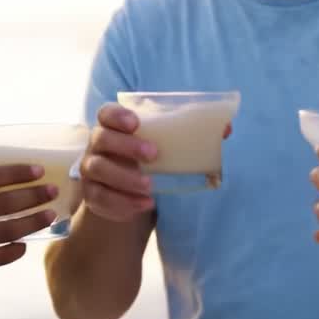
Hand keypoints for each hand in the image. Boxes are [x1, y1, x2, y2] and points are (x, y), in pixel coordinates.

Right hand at [0, 165, 57, 302]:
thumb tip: (14, 183)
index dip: (16, 172)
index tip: (40, 170)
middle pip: (1, 203)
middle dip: (32, 195)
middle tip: (54, 190)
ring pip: (6, 229)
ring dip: (32, 221)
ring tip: (51, 215)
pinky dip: (15, 250)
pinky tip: (25, 245)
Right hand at [79, 104, 232, 221]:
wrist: (131, 192)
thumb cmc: (151, 160)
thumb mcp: (169, 146)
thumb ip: (193, 135)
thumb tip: (226, 130)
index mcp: (114, 126)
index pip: (106, 112)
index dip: (118, 115)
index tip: (136, 122)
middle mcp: (98, 145)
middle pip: (102, 138)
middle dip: (126, 146)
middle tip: (154, 155)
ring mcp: (91, 170)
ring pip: (98, 170)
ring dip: (125, 178)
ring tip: (151, 187)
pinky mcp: (92, 195)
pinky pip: (99, 199)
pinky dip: (121, 203)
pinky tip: (144, 205)